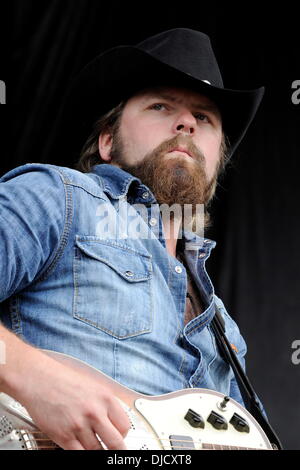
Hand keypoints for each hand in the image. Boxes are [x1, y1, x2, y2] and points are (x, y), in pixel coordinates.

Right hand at [13, 350, 130, 449]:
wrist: (38, 378)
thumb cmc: (62, 379)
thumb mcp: (92, 386)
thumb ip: (104, 403)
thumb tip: (113, 420)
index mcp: (105, 398)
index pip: (125, 426)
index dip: (123, 434)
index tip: (119, 437)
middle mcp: (95, 412)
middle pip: (115, 442)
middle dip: (115, 449)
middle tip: (113, 450)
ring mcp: (80, 425)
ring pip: (96, 451)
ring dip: (96, 450)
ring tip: (94, 446)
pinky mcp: (64, 436)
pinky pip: (79, 454)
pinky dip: (82, 453)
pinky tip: (81, 448)